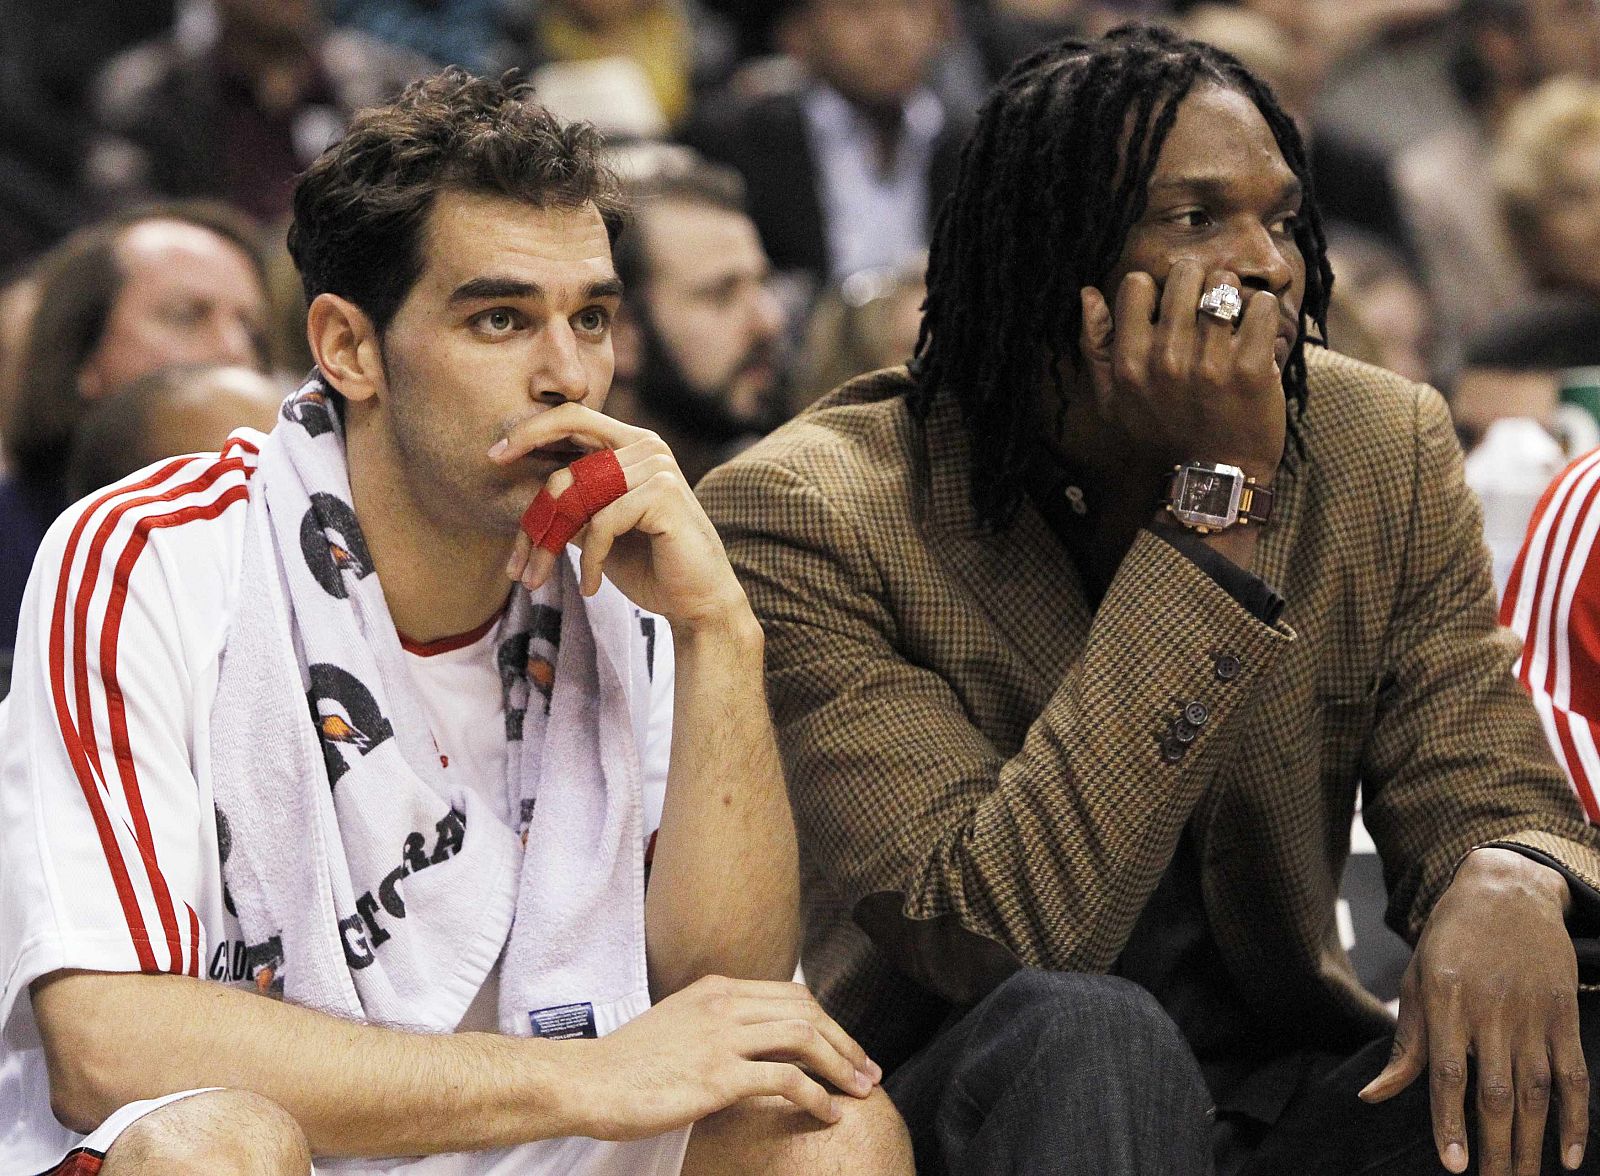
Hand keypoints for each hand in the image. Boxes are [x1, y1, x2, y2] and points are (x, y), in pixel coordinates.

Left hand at [490, 404, 748, 631]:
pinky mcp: (664, 494)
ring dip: (550, 546)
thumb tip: (514, 489)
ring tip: (539, 579)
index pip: (571, 418)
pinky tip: (590, 585)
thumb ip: (567, 501)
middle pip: (567, 468)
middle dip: (534, 520)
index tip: (494, 455)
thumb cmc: (647, 562)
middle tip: (517, 565)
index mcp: (629, 443)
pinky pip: (602, 522)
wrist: (696, 600)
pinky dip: (590, 559)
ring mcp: (657, 467)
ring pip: (579, 498)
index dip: (530, 431)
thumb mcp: (594, 527)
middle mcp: (645, 446)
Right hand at [568, 975, 882, 1139]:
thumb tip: (749, 1039)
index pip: (791, 994)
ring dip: (841, 1065)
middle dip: (845, 1041)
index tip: (845, 1047)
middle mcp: (724, 1005)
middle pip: (807, 1012)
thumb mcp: (677, 1024)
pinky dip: (817, 1095)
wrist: (587, 1081)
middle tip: (867, 1070)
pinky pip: (785, 1079)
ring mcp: (722, 1037)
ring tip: (860, 1090)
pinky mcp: (718, 1076)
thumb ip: (714, 1023)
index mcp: (716, 989)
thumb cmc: (626, 1063)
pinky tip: (829, 1112)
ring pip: (804, 1038)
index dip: (827, 1021)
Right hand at [1078, 258, 1285, 481]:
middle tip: (1204, 309)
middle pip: (1183, 273)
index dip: (1154, 292)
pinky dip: (1261, 312)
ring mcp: (1209, 362)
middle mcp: (1165, 359)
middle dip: (1195, 284)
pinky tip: (1254, 332)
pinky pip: (1260, 306)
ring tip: (1230, 320)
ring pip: (1223, 284)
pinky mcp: (1250, 367)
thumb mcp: (1113, 400)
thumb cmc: (1161, 436)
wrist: (1212, 478)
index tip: (1167, 312)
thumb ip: (1096, 346)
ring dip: (1229, 296)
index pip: (1137, 284)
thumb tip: (1088, 293)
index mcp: (1129, 362)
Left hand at [1360, 848, 1586, 1174]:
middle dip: (1494, 1149)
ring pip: (1535, 1093)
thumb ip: (1405, 1046)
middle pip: (1495, 1095)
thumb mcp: (1417, 982)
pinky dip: (1575, 1117)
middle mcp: (1490, 1012)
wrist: (1506, 890)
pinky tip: (1568, 1155)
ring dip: (1531, 1144)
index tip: (1454, 1166)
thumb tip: (1373, 1096)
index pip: (1447, 1076)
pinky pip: (1572, 1075)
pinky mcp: (1562, 1015)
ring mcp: (1531, 1015)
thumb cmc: (1451, 939)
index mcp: (1447, 1002)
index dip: (1450, 1123)